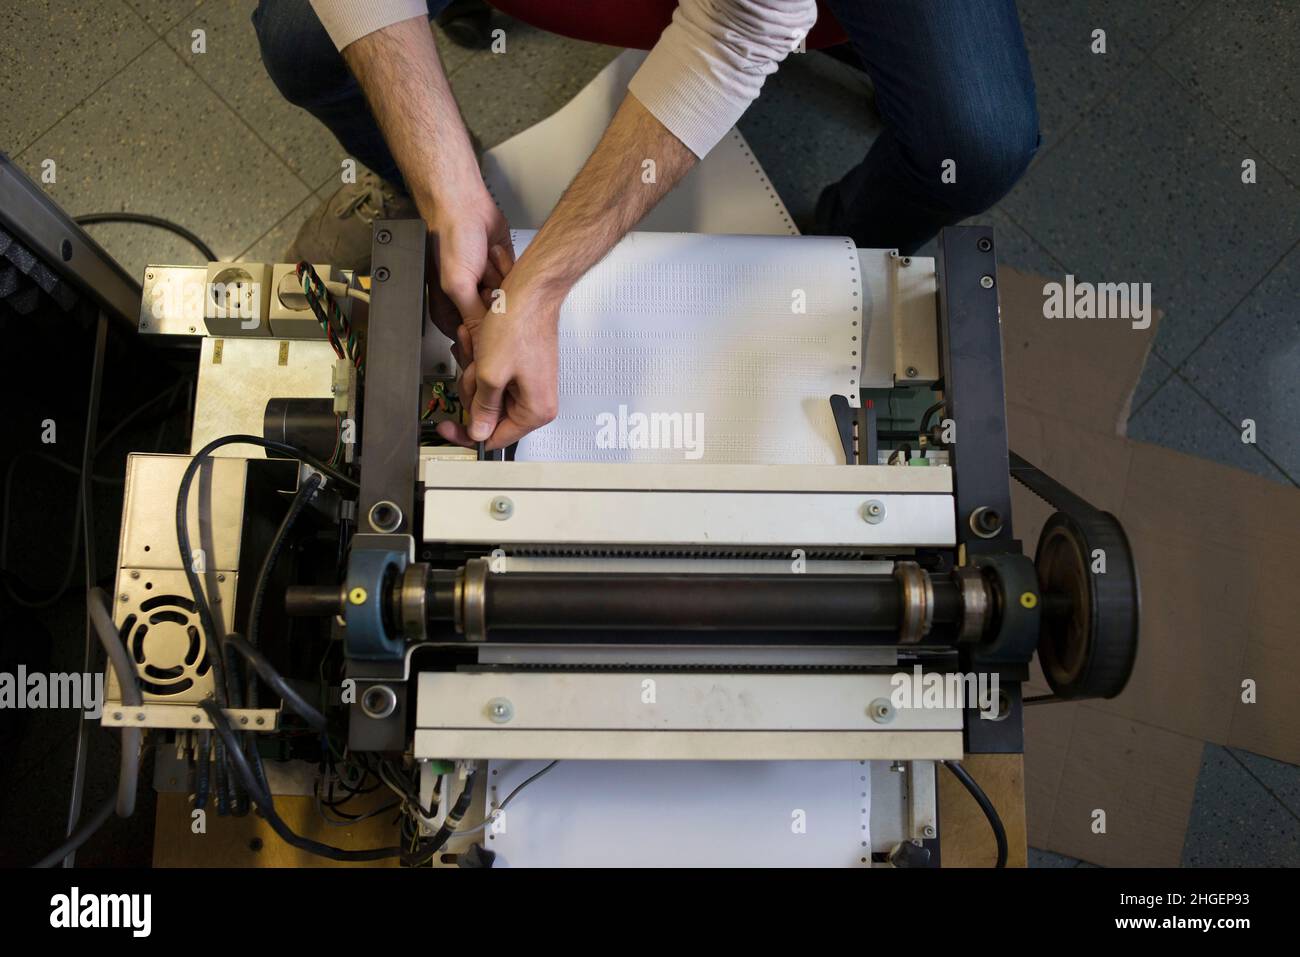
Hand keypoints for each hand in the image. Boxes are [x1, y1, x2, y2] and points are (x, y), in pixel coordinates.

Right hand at [422, 184, 513, 362]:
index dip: (484, 331)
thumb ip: (471, 315)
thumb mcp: (457, 284)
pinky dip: (508, 269)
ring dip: (501, 281)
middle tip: (485, 283)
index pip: (472, 337)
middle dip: (494, 301)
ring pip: (507, 302)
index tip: (488, 317)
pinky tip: (494, 254)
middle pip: (494, 321)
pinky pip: (516, 283)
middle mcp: (468, 300)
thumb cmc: (450, 236)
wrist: (464, 205)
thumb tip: (482, 341)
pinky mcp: (502, 273)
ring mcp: (486, 286)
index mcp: (450, 309)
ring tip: (485, 263)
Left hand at [435, 275, 561, 450]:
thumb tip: (478, 432)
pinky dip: (480, 362)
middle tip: (472, 369)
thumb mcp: (490, 374)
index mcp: (535, 409)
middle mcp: (537, 400)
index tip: (449, 428)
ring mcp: (529, 383)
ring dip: (475, 373)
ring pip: (488, 394)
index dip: (468, 433)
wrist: (530, 292)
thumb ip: (482, 409)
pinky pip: (493, 376)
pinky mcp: (521, 369)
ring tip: (477, 349)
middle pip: (490, 416)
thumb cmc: (518, 324)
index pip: (496, 438)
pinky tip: (479, 344)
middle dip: (473, 392)